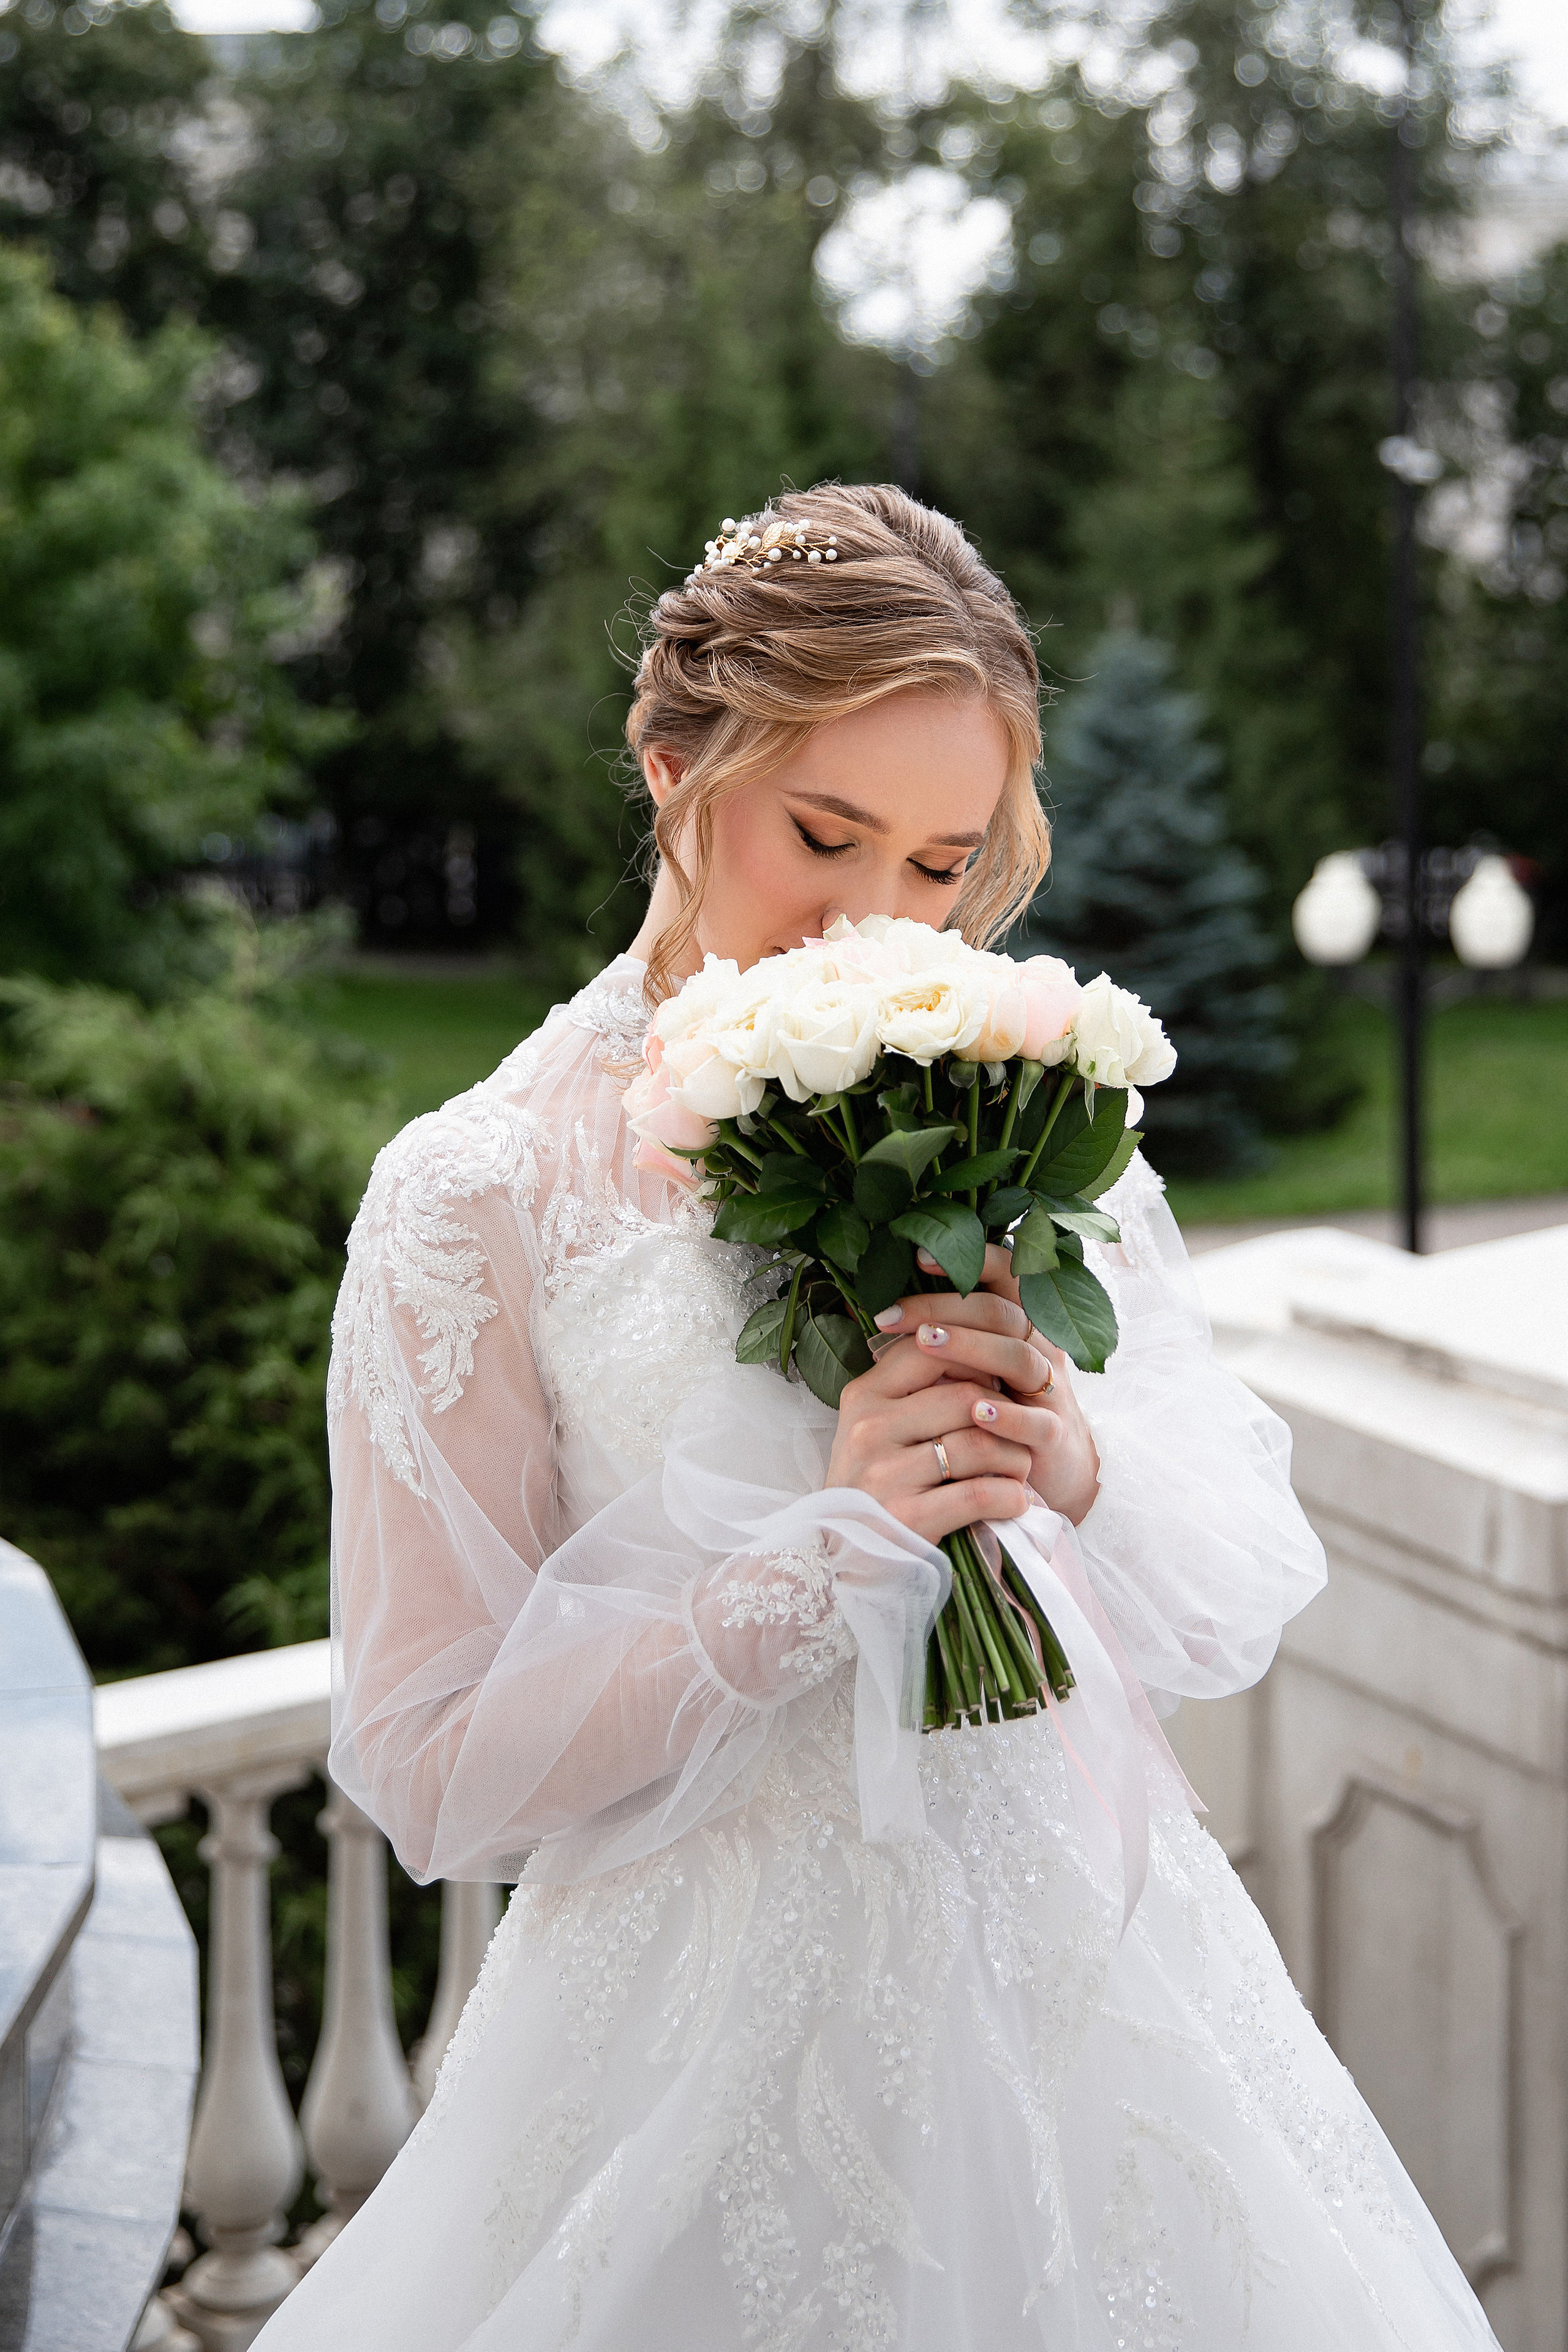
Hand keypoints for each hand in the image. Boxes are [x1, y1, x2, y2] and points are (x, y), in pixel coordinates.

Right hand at [825, 1318, 1035, 1543]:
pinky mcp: (907, 1519)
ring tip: (1018, 1471)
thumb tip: (976, 1355)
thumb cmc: (871, 1488)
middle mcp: (869, 1428)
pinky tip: (1014, 1501)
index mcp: (863, 1396)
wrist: (840, 1561)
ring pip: (979, 1444)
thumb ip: (912, 1392)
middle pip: (966, 1397)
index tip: (995, 1382)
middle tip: (1017, 1435)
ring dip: (1015, 1458)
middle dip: (1006, 1415)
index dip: (976, 1358)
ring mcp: (885, 1474)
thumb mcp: (874, 1430)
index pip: (929, 1349)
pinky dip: (1010, 1497)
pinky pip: (980, 1494)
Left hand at [852, 1243, 1100, 1528]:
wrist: (1054, 1472)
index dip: (971, 1260)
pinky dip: (1007, 1415)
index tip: (918, 1256)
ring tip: (926, 1342)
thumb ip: (947, 1340)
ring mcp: (1050, 1392)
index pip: (1005, 1278)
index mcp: (1021, 1328)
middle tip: (893, 1314)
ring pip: (1020, 1357)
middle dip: (946, 1308)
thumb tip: (883, 1314)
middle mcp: (1040, 1351)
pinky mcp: (1054, 1436)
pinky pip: (1037, 1421)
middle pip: (1002, 1313)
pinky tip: (974, 1411)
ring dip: (972, 1347)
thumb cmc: (1002, 1410)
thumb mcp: (977, 1370)